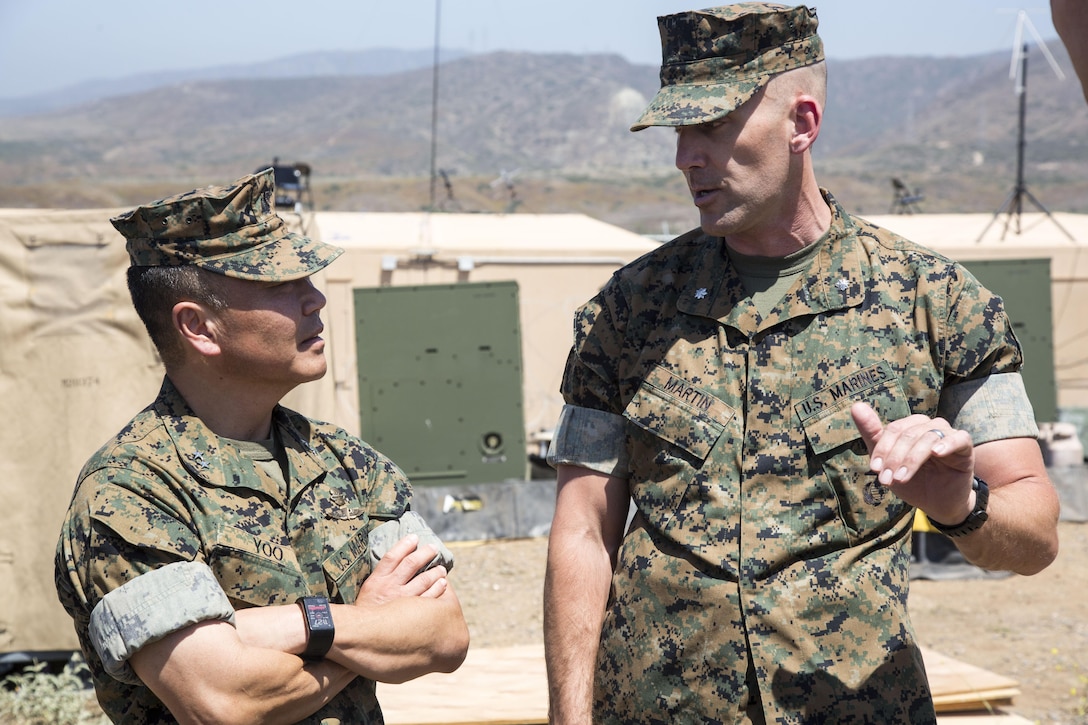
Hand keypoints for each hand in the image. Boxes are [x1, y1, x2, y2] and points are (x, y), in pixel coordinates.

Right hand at [358, 534, 448, 605]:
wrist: (362, 636)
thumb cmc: (367, 611)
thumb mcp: (368, 590)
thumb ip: (382, 576)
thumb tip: (398, 560)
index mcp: (377, 580)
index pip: (392, 556)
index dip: (404, 545)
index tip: (414, 537)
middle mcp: (390, 587)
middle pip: (411, 564)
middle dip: (425, 553)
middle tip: (434, 548)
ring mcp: (402, 600)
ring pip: (424, 580)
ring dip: (436, 572)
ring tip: (441, 569)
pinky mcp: (411, 614)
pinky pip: (429, 598)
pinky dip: (438, 588)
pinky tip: (443, 584)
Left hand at [850, 401, 976, 524]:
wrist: (939, 504)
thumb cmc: (914, 481)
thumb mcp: (888, 462)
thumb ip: (873, 434)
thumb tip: (856, 406)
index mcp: (911, 427)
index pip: (893, 430)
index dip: (882, 449)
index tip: (873, 469)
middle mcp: (929, 426)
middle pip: (908, 434)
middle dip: (894, 458)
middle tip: (886, 479)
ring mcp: (948, 434)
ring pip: (927, 437)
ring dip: (911, 459)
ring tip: (901, 478)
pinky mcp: (965, 446)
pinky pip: (959, 438)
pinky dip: (947, 443)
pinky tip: (936, 453)